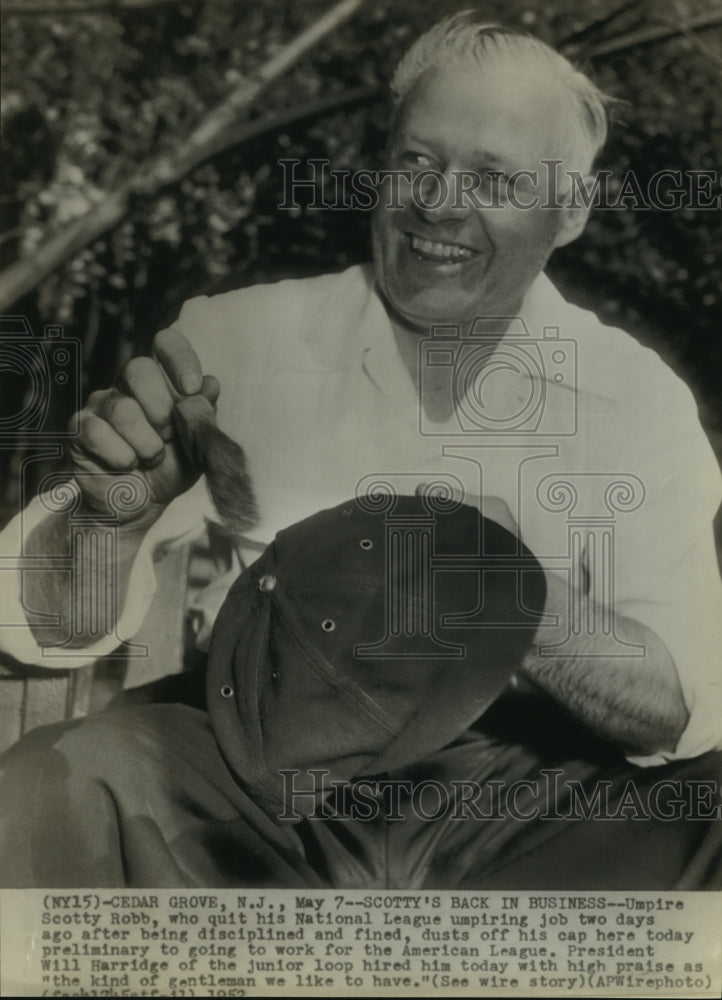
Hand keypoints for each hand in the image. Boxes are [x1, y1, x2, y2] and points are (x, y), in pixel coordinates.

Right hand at [67, 328, 219, 523]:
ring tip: (150, 459)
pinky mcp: (80, 428)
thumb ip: (204, 416)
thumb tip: (210, 385)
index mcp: (161, 381)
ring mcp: (101, 405)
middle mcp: (128, 386)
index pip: (166, 343)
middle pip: (138, 368)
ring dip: (146, 444)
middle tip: (168, 435)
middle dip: (161, 409)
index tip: (191, 389)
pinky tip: (126, 466)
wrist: (141, 505)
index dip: (179, 359)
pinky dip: (121, 457)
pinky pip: (97, 433)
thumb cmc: (171, 469)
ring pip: (122, 409)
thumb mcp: (197, 446)